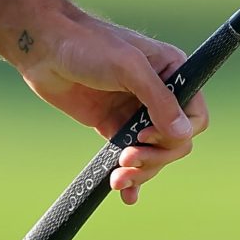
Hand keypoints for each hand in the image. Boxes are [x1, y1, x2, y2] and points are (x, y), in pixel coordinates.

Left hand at [17, 13, 212, 203]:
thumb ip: (158, 100)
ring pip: (154, 154)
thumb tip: (183, 134)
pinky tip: (126, 194)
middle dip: (155, 156)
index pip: (195, 116)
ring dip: (141, 171)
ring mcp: (135, 112)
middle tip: (127, 158)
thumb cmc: (88, 45)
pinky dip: (132, 178)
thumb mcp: (128, 66)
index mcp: (173, 72)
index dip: (177, 133)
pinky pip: (130, 157)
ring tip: (117, 179)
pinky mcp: (112, 125)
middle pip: (176, 141)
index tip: (147, 134)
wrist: (44, 48)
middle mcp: (159, 94)